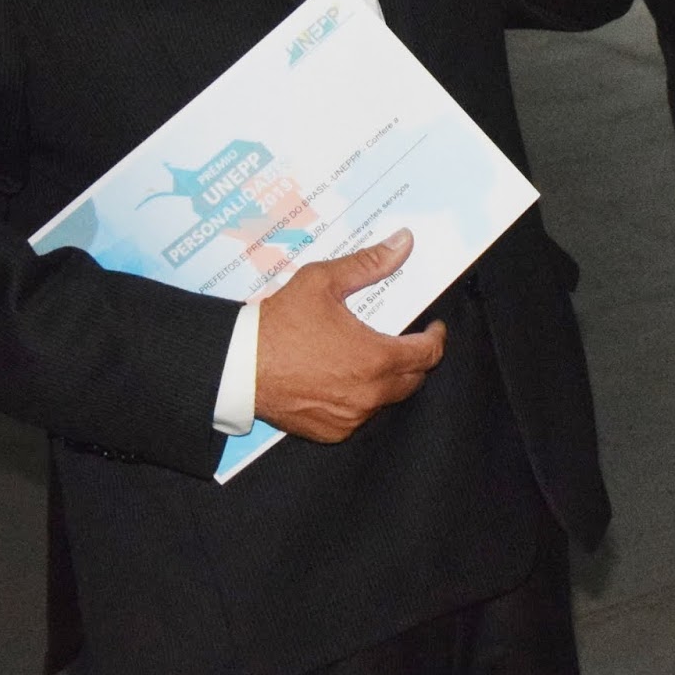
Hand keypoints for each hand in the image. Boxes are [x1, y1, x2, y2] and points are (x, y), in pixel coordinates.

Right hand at [254, 228, 445, 441]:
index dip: (436, 338)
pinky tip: (345, 378)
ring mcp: (350, 418)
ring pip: (386, 399)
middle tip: (405, 339)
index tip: (434, 328)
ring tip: (371, 356)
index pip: (428, 354)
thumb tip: (403, 242)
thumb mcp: (323, 282)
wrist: (238, 366)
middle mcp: (369, 394)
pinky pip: (359, 416)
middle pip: (413, 380)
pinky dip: (360, 398)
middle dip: (415, 359)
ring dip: (387, 379)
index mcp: (376, 358)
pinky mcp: (331, 432)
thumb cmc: (279, 324)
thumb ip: (369, 263)